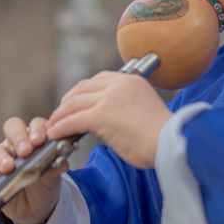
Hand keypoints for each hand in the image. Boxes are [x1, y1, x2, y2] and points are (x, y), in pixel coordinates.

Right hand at [0, 116, 66, 223]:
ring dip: (2, 157)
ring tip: (8, 168)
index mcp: (35, 138)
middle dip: (18, 137)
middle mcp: (17, 143)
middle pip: (12, 128)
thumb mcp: (53, 176)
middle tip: (25, 151)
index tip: (40, 140)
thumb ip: (55, 167)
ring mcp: (3, 157)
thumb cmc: (45, 184)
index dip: (38, 129)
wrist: (35, 208)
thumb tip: (62, 163)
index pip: (36, 125)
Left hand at [46, 71, 172, 168]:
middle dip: (67, 103)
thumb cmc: (162, 136)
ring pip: (74, 103)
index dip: (80, 92)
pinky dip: (61, 127)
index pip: (97, 80)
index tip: (72, 103)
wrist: (171, 143)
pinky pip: (73, 119)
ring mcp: (109, 98)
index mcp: (130, 80)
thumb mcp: (144, 110)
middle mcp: (118, 84)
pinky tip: (55, 135)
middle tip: (58, 116)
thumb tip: (110, 119)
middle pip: (82, 89)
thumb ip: (126, 106)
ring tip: (52, 127)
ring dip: (60, 116)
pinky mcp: (102, 114)